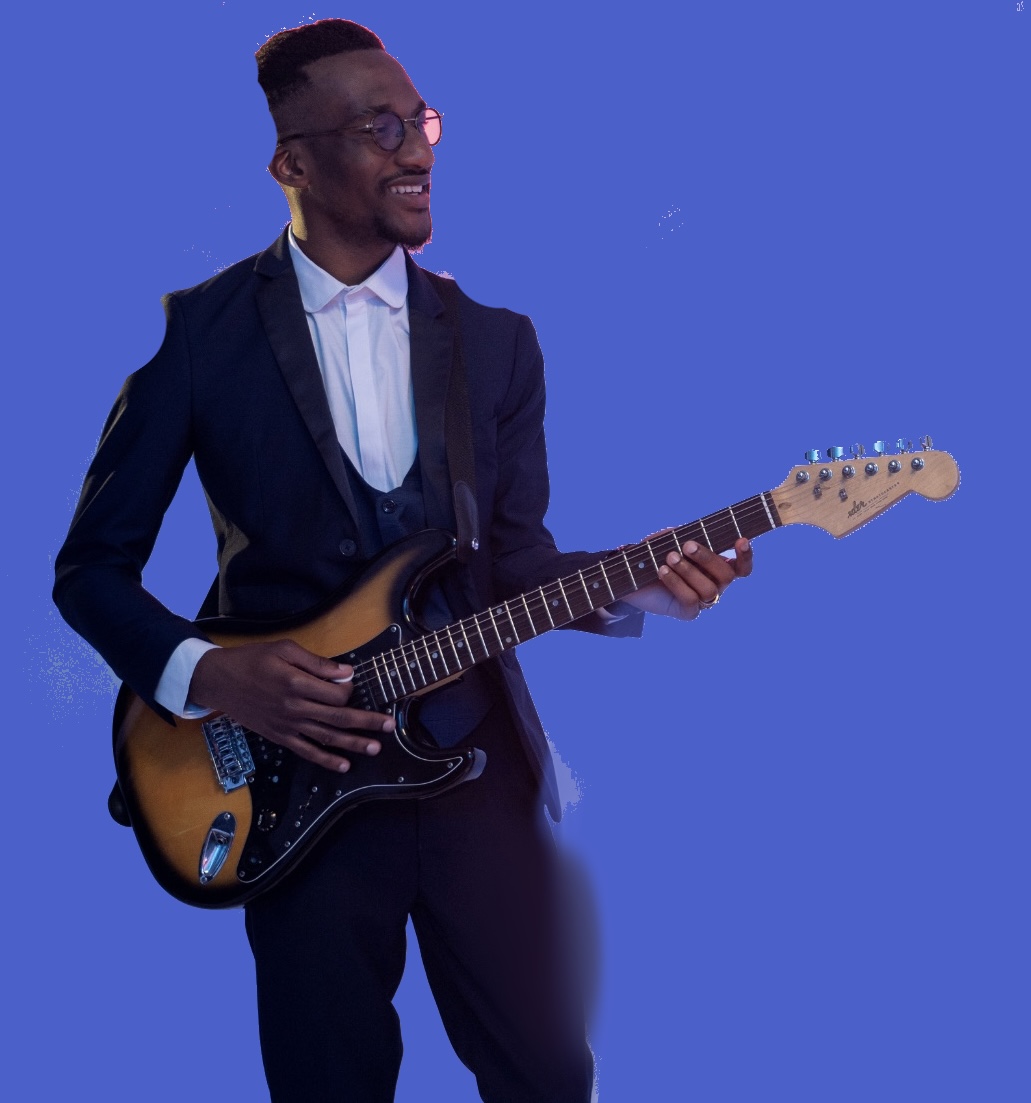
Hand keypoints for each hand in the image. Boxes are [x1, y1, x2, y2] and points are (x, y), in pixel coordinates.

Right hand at [188, 640, 394, 771]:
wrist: (218, 681)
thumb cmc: (252, 660)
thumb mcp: (284, 649)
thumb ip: (317, 663)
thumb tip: (346, 673)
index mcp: (297, 683)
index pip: (336, 694)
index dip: (350, 690)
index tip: (351, 684)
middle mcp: (295, 708)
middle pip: (338, 718)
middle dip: (367, 722)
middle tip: (390, 725)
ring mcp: (287, 725)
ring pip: (327, 738)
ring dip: (354, 744)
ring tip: (376, 747)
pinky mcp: (280, 737)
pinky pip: (307, 751)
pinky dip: (326, 760)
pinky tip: (344, 765)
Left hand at [622, 538, 752, 619]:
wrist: (634, 576)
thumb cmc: (656, 554)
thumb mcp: (668, 539)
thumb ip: (679, 533)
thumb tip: (683, 532)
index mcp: (717, 567)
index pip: (742, 567)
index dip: (746, 556)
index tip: (741, 540)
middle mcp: (715, 585)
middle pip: (727, 576)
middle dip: (708, 558)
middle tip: (687, 545)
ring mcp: (703, 601)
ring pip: (709, 589)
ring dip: (689, 571)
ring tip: (670, 557)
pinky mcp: (688, 612)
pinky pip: (691, 600)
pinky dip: (677, 583)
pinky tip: (662, 571)